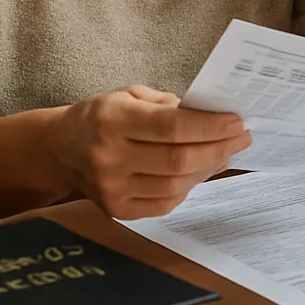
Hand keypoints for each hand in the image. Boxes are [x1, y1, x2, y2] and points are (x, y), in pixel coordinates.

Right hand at [46, 85, 251, 219]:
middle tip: (243, 137)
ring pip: (175, 184)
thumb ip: (170, 104)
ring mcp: (111, 188)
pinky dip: (190, 186)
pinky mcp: (116, 210)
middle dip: (219, 147)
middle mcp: (110, 157)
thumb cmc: (103, 115)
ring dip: (209, 168)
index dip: (209, 126)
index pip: (171, 127)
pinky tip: (204, 170)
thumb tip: (214, 116)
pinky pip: (165, 202)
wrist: (61, 148)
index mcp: (113, 120)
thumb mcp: (131, 95)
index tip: (237, 121)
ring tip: (228, 152)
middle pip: (177, 159)